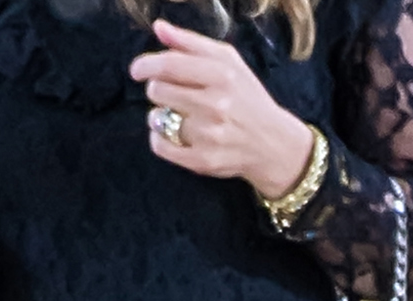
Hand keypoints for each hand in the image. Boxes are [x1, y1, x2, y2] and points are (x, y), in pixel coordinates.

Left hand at [130, 19, 316, 197]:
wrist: (275, 146)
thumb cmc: (248, 99)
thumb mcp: (228, 62)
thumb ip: (191, 43)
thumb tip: (159, 28)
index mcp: (221, 76)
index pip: (168, 65)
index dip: (145, 65)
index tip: (137, 71)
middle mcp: (216, 105)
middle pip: (158, 91)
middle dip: (159, 91)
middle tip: (173, 96)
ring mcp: (210, 135)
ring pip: (158, 119)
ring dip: (160, 116)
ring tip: (178, 117)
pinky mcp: (205, 160)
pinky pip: (162, 147)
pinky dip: (159, 140)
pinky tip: (170, 136)